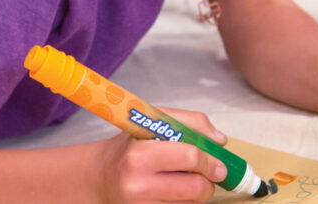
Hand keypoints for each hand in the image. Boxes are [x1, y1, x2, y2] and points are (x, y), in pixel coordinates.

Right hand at [95, 107, 228, 203]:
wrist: (98, 178)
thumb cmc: (128, 148)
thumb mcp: (152, 123)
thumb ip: (189, 122)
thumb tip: (220, 140)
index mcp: (139, 155)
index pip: (190, 157)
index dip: (210, 161)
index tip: (218, 163)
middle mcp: (138, 184)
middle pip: (196, 188)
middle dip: (209, 181)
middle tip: (209, 174)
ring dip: (197, 193)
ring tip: (184, 181)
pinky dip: (185, 203)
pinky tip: (173, 193)